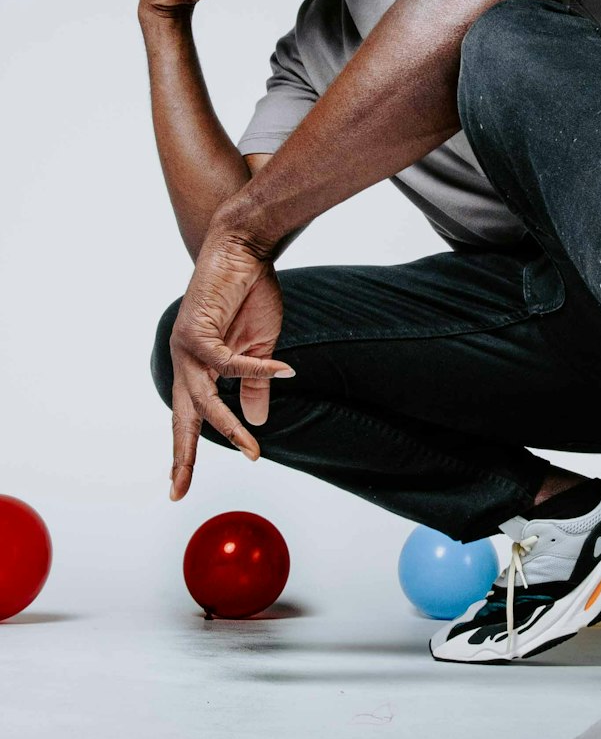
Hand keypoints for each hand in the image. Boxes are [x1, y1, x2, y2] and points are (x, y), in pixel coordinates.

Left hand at [168, 235, 294, 501]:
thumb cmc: (252, 292)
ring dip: (228, 426)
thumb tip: (256, 422)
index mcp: (196, 364)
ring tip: (252, 451)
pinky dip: (257, 371)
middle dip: (183, 454)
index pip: (189, 414)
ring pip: (204, 398)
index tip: (179, 485)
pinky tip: (283, 373)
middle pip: (183, 416)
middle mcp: (183, 358)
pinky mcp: (197, 328)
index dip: (185, 449)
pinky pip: (227, 363)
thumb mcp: (261, 348)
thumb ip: (255, 386)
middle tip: (179, 491)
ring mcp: (185, 344)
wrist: (245, 247)